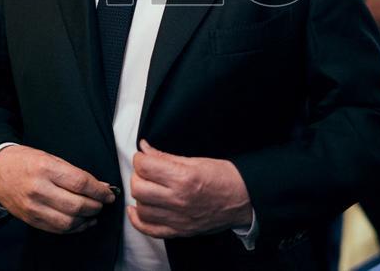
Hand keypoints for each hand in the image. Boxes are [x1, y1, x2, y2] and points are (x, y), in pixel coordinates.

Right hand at [0, 145, 115, 233]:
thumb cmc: (25, 161)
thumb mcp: (50, 158)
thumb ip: (74, 173)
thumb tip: (100, 186)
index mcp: (45, 168)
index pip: (80, 183)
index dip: (99, 191)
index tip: (109, 193)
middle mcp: (39, 189)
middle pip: (76, 205)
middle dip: (96, 206)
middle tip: (103, 202)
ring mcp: (33, 207)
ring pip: (68, 221)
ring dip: (87, 220)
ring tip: (94, 213)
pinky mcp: (30, 219)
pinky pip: (57, 229)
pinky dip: (73, 228)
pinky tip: (82, 222)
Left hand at [128, 140, 252, 238]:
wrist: (244, 199)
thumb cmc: (224, 177)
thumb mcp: (196, 160)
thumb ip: (166, 156)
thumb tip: (145, 148)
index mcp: (184, 178)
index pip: (145, 167)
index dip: (140, 158)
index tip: (144, 156)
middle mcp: (178, 200)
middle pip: (138, 188)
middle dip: (137, 175)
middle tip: (146, 171)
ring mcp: (178, 218)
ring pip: (141, 208)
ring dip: (139, 196)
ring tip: (147, 187)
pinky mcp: (179, 231)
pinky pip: (149, 230)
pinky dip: (137, 220)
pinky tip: (136, 209)